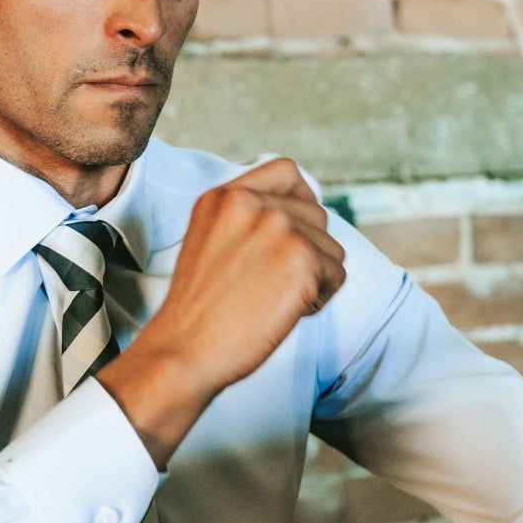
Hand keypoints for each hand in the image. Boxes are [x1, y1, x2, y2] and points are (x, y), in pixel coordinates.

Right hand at [99, 160, 346, 467]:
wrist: (184, 350)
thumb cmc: (199, 311)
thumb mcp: (210, 242)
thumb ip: (248, 221)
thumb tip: (301, 220)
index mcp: (223, 196)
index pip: (286, 172)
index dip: (301, 200)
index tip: (297, 231)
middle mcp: (252, 202)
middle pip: (316, 215)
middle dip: (309, 251)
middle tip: (279, 285)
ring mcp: (278, 227)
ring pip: (331, 247)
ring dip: (317, 277)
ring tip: (280, 300)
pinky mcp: (301, 259)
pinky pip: (337, 274)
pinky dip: (322, 297)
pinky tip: (290, 311)